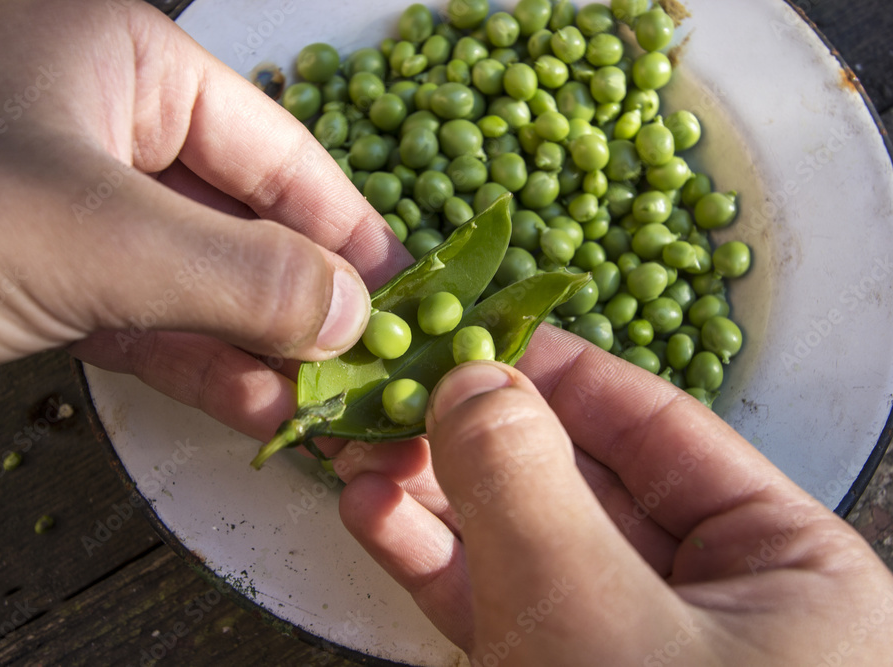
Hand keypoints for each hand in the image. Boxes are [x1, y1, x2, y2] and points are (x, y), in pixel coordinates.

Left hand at [0, 0, 411, 438]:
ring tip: (327, 406)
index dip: (349, 229)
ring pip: (205, 280)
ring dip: (265, 348)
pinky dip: (205, 364)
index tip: (406, 295)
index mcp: (126, 65)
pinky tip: (260, 409)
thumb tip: (356, 308)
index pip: (278, 151)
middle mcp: (109, 126)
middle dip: (308, 303)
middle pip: (247, 221)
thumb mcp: (92, 234)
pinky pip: (153, 319)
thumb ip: (240, 274)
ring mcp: (79, 208)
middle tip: (374, 367)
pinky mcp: (49, 278)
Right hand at [336, 325, 892, 664]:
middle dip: (477, 437)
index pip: (660, 427)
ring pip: (528, 547)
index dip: (560, 370)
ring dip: (439, 499)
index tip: (473, 330)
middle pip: (581, 482)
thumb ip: (530, 487)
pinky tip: (375, 517)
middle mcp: (721, 607)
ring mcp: (633, 653)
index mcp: (789, 569)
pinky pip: (502, 609)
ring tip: (360, 449)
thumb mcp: (599, 623)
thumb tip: (470, 377)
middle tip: (392, 392)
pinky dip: (437, 566)